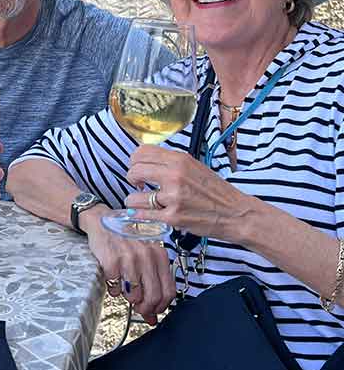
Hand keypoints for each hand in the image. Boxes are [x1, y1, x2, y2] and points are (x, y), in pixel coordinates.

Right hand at [81, 205, 174, 324]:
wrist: (102, 221)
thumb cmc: (126, 238)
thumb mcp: (146, 253)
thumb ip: (153, 280)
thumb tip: (153, 315)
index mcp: (159, 255)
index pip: (169, 291)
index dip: (161, 307)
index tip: (154, 311)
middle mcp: (147, 256)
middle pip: (153, 296)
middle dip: (145, 309)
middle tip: (139, 309)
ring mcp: (129, 258)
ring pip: (134, 295)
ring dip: (128, 298)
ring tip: (124, 289)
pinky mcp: (111, 261)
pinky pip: (115, 288)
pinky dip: (113, 290)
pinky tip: (112, 281)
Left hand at [124, 145, 259, 243]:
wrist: (236, 213)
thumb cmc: (216, 191)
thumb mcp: (194, 167)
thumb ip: (170, 163)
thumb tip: (145, 161)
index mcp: (180, 160)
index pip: (141, 152)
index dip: (135, 161)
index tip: (138, 168)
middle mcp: (174, 175)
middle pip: (134, 171)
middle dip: (132, 179)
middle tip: (139, 185)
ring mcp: (173, 197)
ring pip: (133, 197)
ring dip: (135, 200)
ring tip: (143, 202)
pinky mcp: (173, 217)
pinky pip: (143, 215)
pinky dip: (141, 215)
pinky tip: (147, 213)